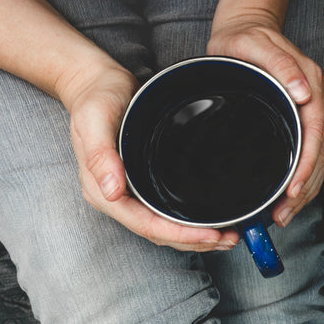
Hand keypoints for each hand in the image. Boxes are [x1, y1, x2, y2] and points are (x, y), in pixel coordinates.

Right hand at [58, 60, 240, 251]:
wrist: (95, 83)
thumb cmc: (95, 99)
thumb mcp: (94, 120)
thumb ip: (100, 155)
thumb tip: (112, 191)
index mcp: (102, 190)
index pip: (145, 225)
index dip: (178, 235)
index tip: (208, 236)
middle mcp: (115, 196)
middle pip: (158, 231)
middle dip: (194, 240)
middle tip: (229, 238)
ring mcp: (129, 190)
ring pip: (164, 224)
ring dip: (195, 234)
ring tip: (227, 234)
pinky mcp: (142, 180)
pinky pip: (166, 207)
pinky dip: (189, 217)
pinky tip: (209, 215)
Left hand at [207, 13, 323, 227]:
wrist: (247, 24)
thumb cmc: (245, 36)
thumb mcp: (254, 44)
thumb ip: (279, 64)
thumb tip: (302, 91)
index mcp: (309, 83)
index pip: (315, 133)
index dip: (306, 165)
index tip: (292, 190)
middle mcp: (316, 98)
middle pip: (320, 151)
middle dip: (304, 187)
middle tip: (283, 214)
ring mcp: (312, 107)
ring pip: (318, 157)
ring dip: (305, 189)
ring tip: (284, 214)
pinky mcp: (302, 115)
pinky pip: (310, 151)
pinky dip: (302, 176)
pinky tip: (289, 195)